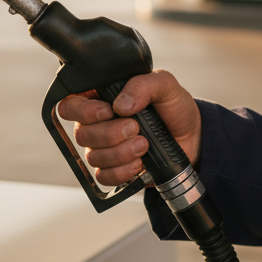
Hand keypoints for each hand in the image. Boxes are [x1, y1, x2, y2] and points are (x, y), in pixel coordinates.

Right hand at [56, 70, 201, 186]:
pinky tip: (140, 163)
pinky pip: (104, 176)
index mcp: (101, 97)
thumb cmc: (173, 107)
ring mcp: (103, 148)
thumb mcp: (164, 85)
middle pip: (82, 133)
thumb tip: (121, 105)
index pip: (70, 104)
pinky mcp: (114, 169)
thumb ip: (142, 85)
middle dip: (111, 133)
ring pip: (93, 156)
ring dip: (120, 153)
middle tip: (136, 127)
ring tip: (144, 144)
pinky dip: (122, 171)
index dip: (82, 110)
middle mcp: (97, 123)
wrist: (192, 136)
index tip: (108, 111)